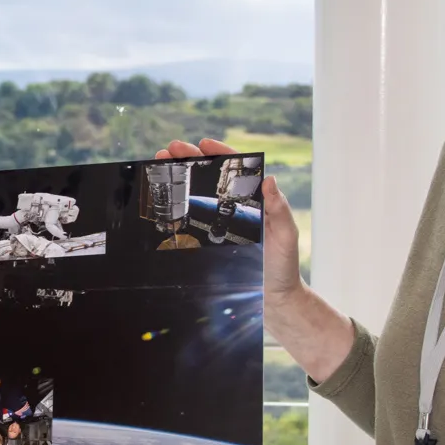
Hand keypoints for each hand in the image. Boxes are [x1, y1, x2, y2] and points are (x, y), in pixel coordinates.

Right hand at [159, 140, 352, 382]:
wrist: (272, 300)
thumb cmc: (283, 268)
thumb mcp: (286, 236)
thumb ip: (279, 209)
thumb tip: (270, 179)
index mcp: (255, 201)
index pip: (236, 170)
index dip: (220, 153)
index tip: (203, 143)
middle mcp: (236, 209)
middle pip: (210, 177)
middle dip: (188, 159)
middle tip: (169, 148)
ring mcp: (220, 224)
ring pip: (196, 194)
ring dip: (177, 177)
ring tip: (158, 164)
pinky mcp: (208, 241)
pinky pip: (190, 219)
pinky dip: (174, 206)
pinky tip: (159, 198)